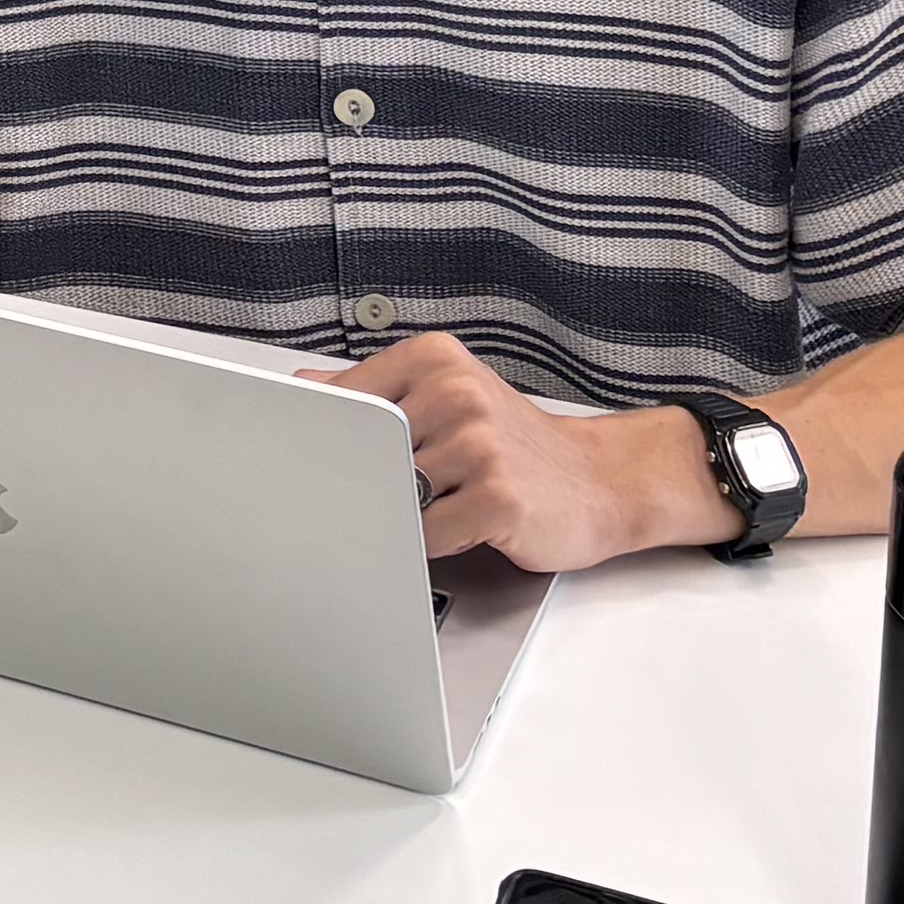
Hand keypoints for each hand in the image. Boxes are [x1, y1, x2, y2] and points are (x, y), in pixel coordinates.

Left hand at [330, 331, 712, 571]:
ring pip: (394, 494)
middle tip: (377, 494)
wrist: (598, 480)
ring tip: (442, 504)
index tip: (311, 459)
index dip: (329, 439)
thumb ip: (378, 392)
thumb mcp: (447, 397)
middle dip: (365, 481)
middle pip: (366, 450)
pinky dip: (430, 543)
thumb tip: (305, 389)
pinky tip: (458, 528)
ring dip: (405, 513)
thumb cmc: (516, 444)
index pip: (348, 400)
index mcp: (437, 360)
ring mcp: (480, 445)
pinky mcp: (498, 498)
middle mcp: (457, 394)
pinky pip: (427, 534)